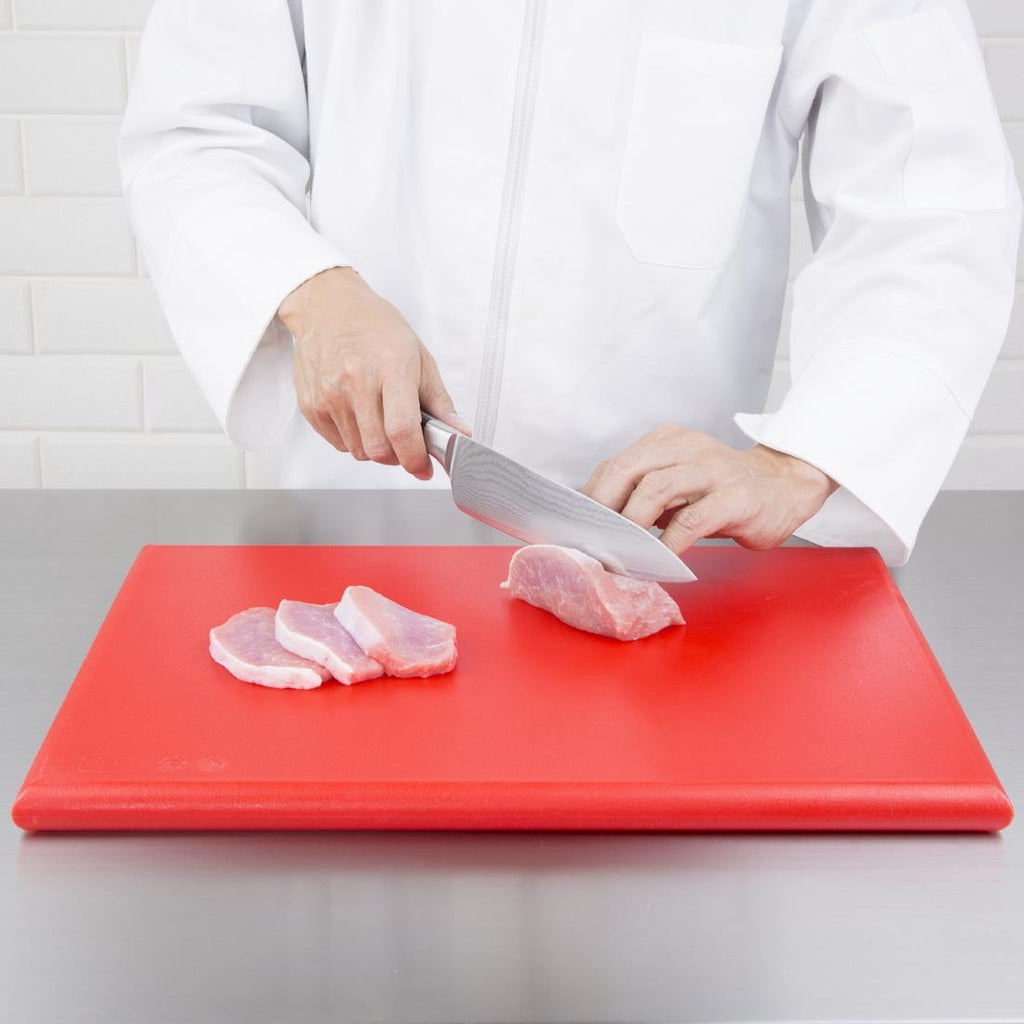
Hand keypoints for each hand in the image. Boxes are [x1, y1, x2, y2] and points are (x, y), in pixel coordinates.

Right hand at [278, 267, 468, 479]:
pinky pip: (338, 444)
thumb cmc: (376, 328)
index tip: (424, 468)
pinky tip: (359, 415)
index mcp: (390, 368)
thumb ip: (439, 401)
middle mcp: (356, 382)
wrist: (329, 307)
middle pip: (379, 449)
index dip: (415, 459)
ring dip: (376, 448)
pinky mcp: (310, 405)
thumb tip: (458, 434)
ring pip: (359, 451)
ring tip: (380, 420)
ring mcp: (329, 395)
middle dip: (398, 457)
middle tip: (405, 443)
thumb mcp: (419, 357)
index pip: (402, 430)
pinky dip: (353, 440)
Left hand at [581, 424, 836, 554]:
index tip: (576, 527)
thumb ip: (645, 495)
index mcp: (667, 442)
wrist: (786, 487)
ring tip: (619, 552)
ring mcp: (712, 470)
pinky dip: (668, 543)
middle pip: (629, 470)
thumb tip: (599, 526)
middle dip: (603, 507)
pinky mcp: (735, 497)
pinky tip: (659, 562)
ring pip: (656, 488)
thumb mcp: (679, 484)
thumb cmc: (723, 492)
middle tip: (591, 540)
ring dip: (630, 523)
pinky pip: (692, 520)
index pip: (617, 464)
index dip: (592, 496)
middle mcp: (687, 449)